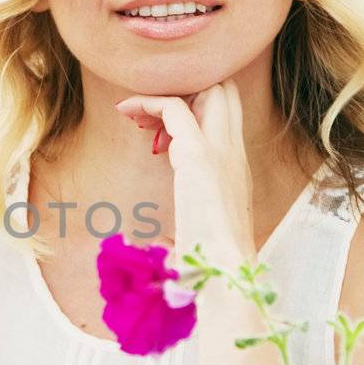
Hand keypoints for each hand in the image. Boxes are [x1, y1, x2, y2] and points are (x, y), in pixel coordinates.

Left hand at [115, 81, 256, 268]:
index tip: (158, 129)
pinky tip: (127, 111)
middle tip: (146, 114)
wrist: (227, 275)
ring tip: (131, 111)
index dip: (195, 107)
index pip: (227, 114)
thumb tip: (157, 246)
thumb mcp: (198, 241)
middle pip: (224, 91)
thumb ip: (181, 234)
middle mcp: (234, 153)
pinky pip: (174, 107)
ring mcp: (221, 151)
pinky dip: (149, 102)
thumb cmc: (212, 267)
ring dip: (167, 92)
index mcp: (236, 169)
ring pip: (208, 89)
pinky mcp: (198, 155)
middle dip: (186, 90)